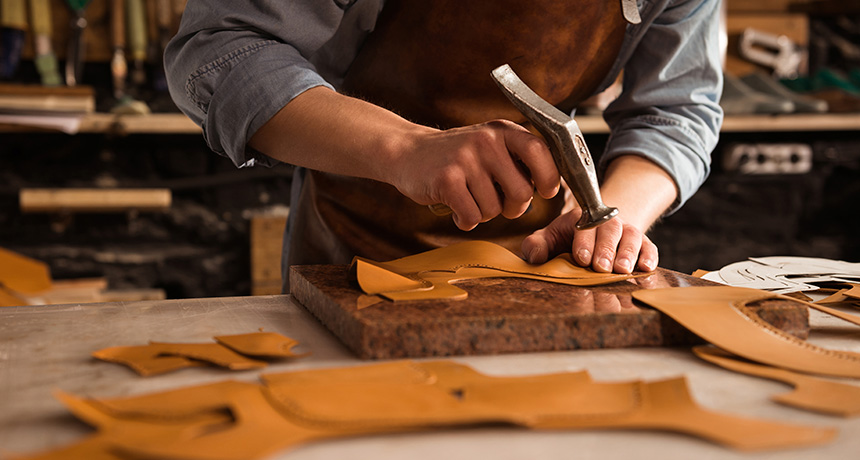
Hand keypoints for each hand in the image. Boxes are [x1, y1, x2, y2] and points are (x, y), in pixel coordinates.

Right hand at [390, 120, 559, 230]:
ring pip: (494, 209)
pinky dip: (465, 220)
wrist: (407, 152)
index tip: (544, 191)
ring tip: (469, 198)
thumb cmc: (457, 156)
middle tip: (497, 202)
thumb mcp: (490, 146)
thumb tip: (553, 187)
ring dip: (483, 213)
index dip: (549, 177)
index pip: (540, 152)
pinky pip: (472, 216)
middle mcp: (486, 141)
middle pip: (522, 192)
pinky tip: (456, 208)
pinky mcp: (446, 180)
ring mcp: (465, 159)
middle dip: (513, 207)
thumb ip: (519, 160)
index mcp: (503, 130)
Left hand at [521, 207, 657, 273]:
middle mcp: (608, 223)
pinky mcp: (643, 244)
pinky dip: (649, 257)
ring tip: (622, 269)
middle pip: (610, 231)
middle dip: (605, 249)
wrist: (597, 234)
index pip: (585, 226)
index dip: (584, 241)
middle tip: (601, 267)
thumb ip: (537, 245)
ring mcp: (627, 233)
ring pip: (632, 238)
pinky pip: (650, 247)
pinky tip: (646, 268)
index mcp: (583, 218)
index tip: (581, 258)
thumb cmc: (568, 239)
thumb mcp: (549, 239)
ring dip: (628, 253)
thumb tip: (534, 256)